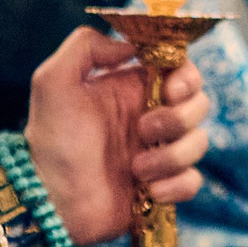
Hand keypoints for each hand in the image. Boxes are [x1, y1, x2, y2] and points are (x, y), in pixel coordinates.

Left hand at [24, 27, 209, 246]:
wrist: (49, 201)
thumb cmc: (50, 141)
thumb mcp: (53, 81)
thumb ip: (85, 45)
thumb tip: (129, 46)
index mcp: (132, 89)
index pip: (180, 69)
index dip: (186, 76)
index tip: (172, 88)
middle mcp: (150, 117)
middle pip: (198, 103)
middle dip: (180, 117)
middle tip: (143, 129)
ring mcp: (158, 153)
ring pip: (199, 142)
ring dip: (172, 155)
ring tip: (136, 169)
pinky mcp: (162, 187)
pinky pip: (192, 181)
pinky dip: (176, 185)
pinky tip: (148, 190)